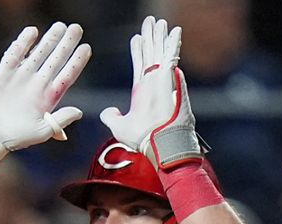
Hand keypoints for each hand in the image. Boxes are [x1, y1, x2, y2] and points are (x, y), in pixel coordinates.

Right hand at [0, 22, 91, 161]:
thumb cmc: (17, 137)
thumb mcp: (42, 132)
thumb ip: (60, 121)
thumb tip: (79, 112)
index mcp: (49, 96)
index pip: (67, 75)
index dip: (77, 61)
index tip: (86, 48)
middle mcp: (37, 83)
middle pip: (56, 59)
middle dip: (66, 43)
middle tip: (76, 28)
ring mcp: (22, 76)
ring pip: (39, 53)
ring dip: (49, 39)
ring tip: (60, 26)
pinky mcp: (4, 73)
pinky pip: (15, 54)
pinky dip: (23, 43)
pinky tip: (32, 31)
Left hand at [99, 16, 200, 168]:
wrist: (157, 143)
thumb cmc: (142, 138)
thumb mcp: (119, 126)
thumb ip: (111, 116)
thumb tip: (107, 111)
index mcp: (142, 91)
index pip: (139, 64)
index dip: (138, 50)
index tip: (136, 37)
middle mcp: (153, 82)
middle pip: (150, 53)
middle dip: (150, 37)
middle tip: (150, 22)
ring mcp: (161, 79)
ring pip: (160, 51)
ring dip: (160, 36)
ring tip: (159, 22)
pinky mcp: (169, 79)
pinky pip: (171, 56)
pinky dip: (172, 43)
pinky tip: (174, 31)